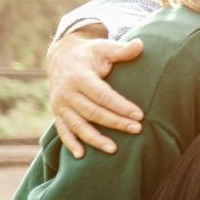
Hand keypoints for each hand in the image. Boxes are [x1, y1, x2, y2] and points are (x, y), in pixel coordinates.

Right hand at [46, 28, 143, 156]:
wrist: (62, 57)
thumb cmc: (90, 54)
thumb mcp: (104, 48)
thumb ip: (121, 49)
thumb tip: (141, 44)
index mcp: (79, 76)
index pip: (102, 95)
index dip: (120, 105)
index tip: (139, 115)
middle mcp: (67, 92)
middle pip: (93, 112)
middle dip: (115, 122)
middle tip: (137, 130)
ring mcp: (61, 105)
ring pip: (78, 125)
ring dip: (95, 139)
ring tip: (114, 150)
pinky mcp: (58, 113)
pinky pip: (63, 131)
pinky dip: (70, 143)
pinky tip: (81, 156)